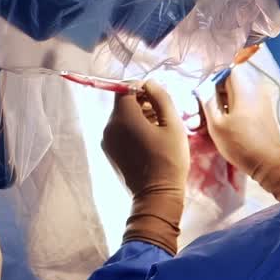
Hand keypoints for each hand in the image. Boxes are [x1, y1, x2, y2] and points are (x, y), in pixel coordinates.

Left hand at [102, 82, 188, 253]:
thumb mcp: (173, 125)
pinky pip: (119, 131)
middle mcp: (109, 126)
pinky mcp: (109, 152)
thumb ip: (161, 98)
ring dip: (138, 116)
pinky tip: (149, 140)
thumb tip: (150, 83)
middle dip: (141, 102)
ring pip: (121, 117)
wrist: (156, 196)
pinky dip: (132, 129)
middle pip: (122, 103)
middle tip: (162, 113)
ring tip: (158, 128)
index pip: (126, 88)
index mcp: (123, 117)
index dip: (142, 87)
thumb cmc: (169, 159)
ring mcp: (106, 140)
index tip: (158, 96)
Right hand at [201, 71, 279, 200]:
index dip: (213, 78)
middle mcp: (256, 90)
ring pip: (237, 94)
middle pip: (232, 82)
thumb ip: (208, 102)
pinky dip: (233, 109)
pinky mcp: (263, 111)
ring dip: (223, 102)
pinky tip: (222, 123)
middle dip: (216, 92)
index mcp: (245, 89)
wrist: (268, 162)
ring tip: (209, 118)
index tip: (203, 91)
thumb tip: (203, 88)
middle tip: (202, 106)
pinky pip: (244, 102)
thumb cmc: (240, 143)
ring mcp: (261, 100)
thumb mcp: (217, 125)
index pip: (228, 70)